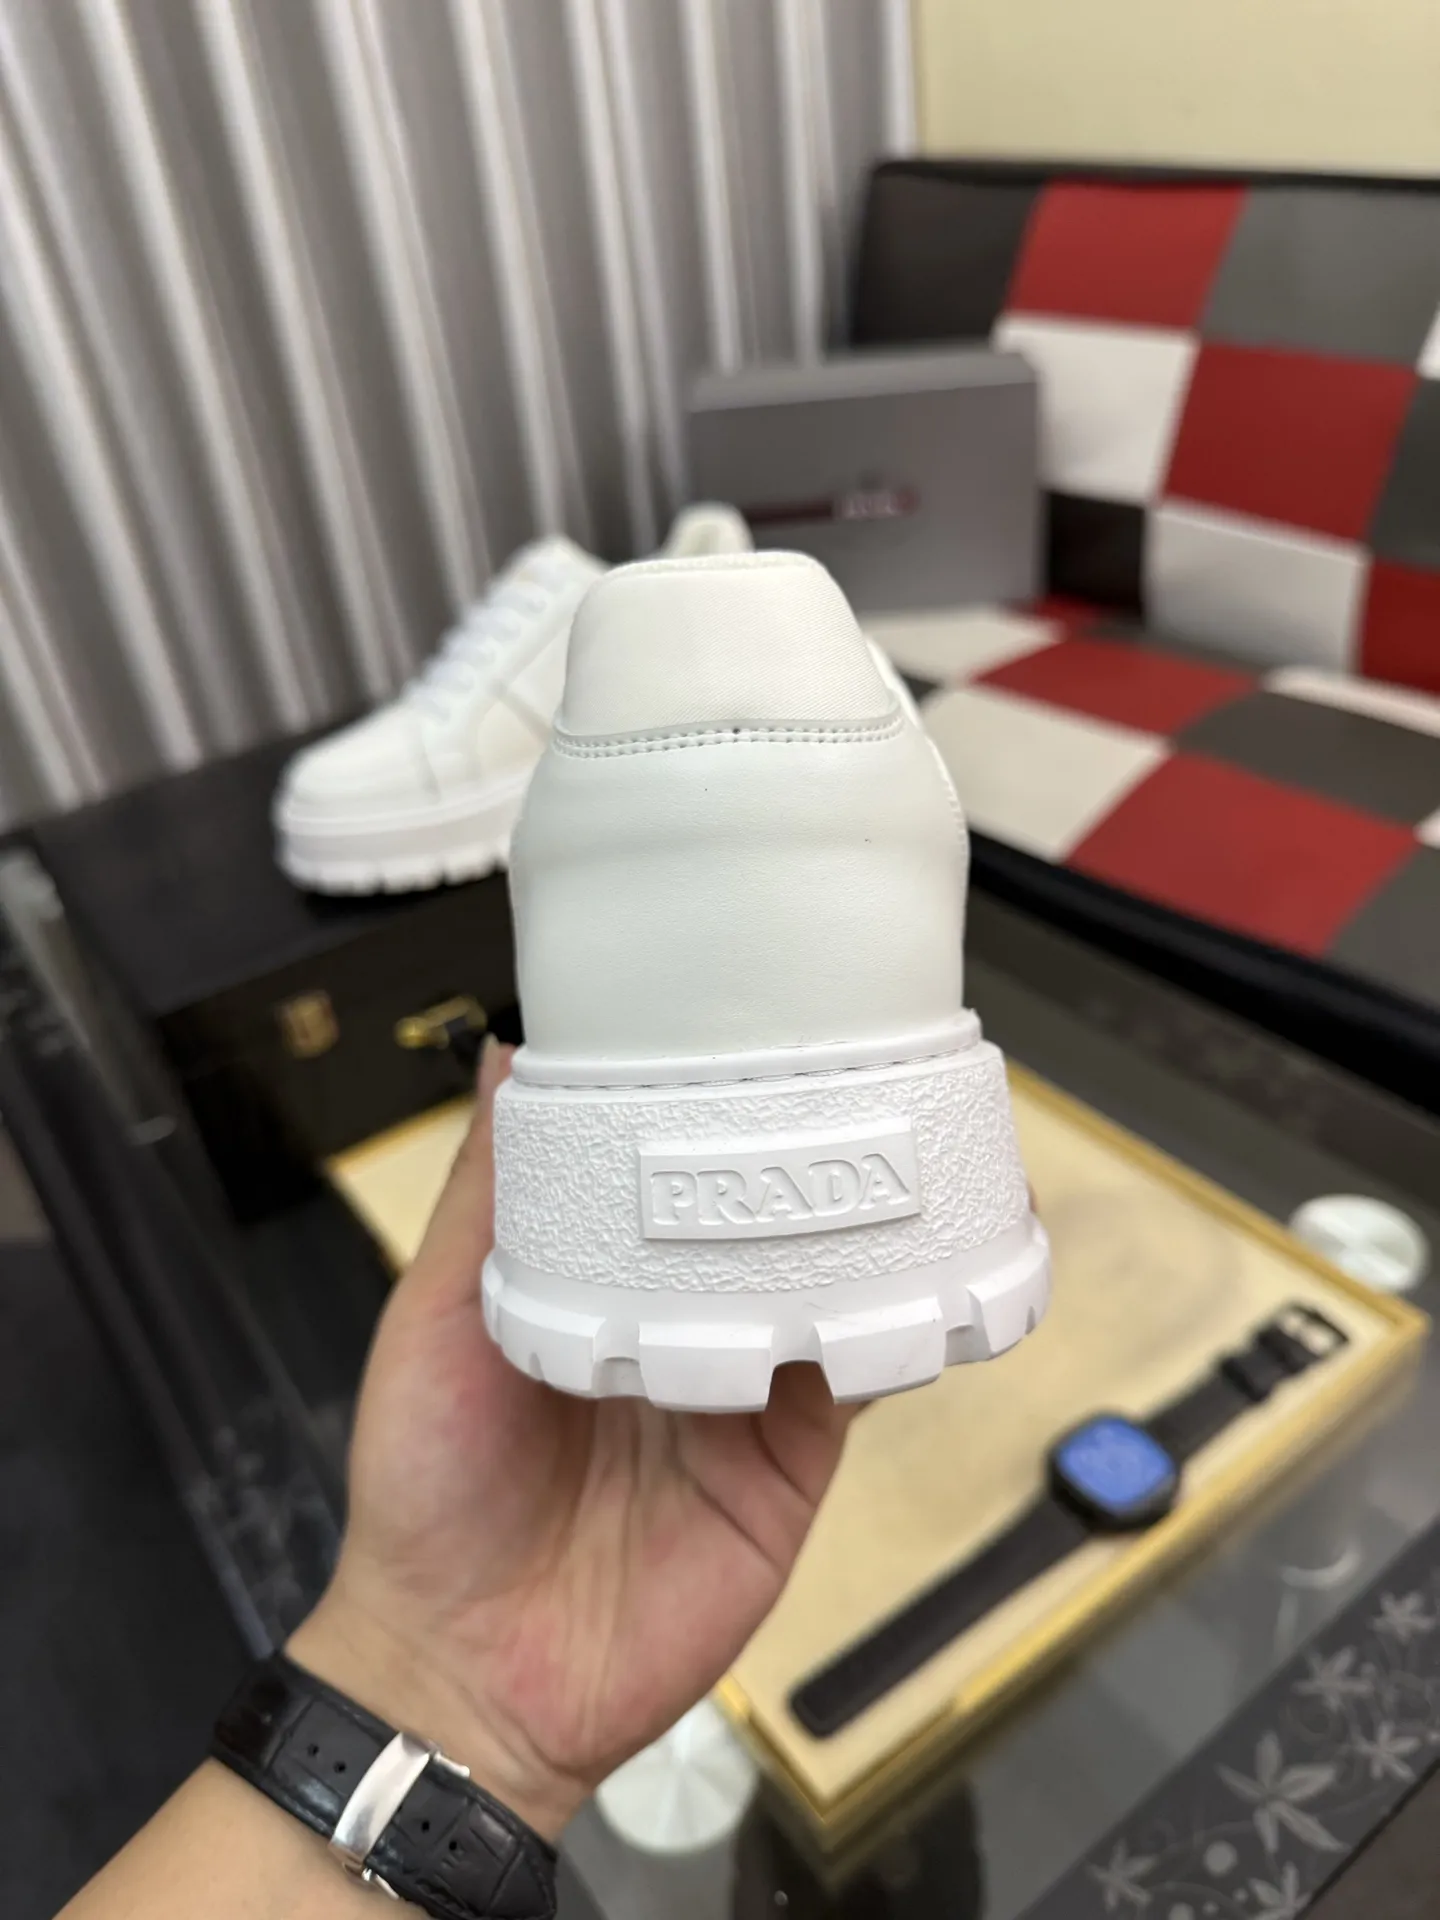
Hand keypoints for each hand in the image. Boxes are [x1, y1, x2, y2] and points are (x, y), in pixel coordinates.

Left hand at [290, 1043, 858, 1838]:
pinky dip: (878, 1334)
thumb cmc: (428, 1487)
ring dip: (850, 1239)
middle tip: (839, 1079)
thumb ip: (486, 1200)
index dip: (703, 1121)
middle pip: (754, 1233)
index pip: (668, 1186)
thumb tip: (509, 1060)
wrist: (463, 1670)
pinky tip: (899, 1279)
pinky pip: (848, 1388)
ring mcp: (739, 1401)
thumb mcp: (437, 1318)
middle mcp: (679, 1333)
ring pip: (818, 1297)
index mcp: (600, 1291)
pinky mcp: (785, 1469)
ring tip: (884, 1159)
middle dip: (792, 1169)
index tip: (737, 1041)